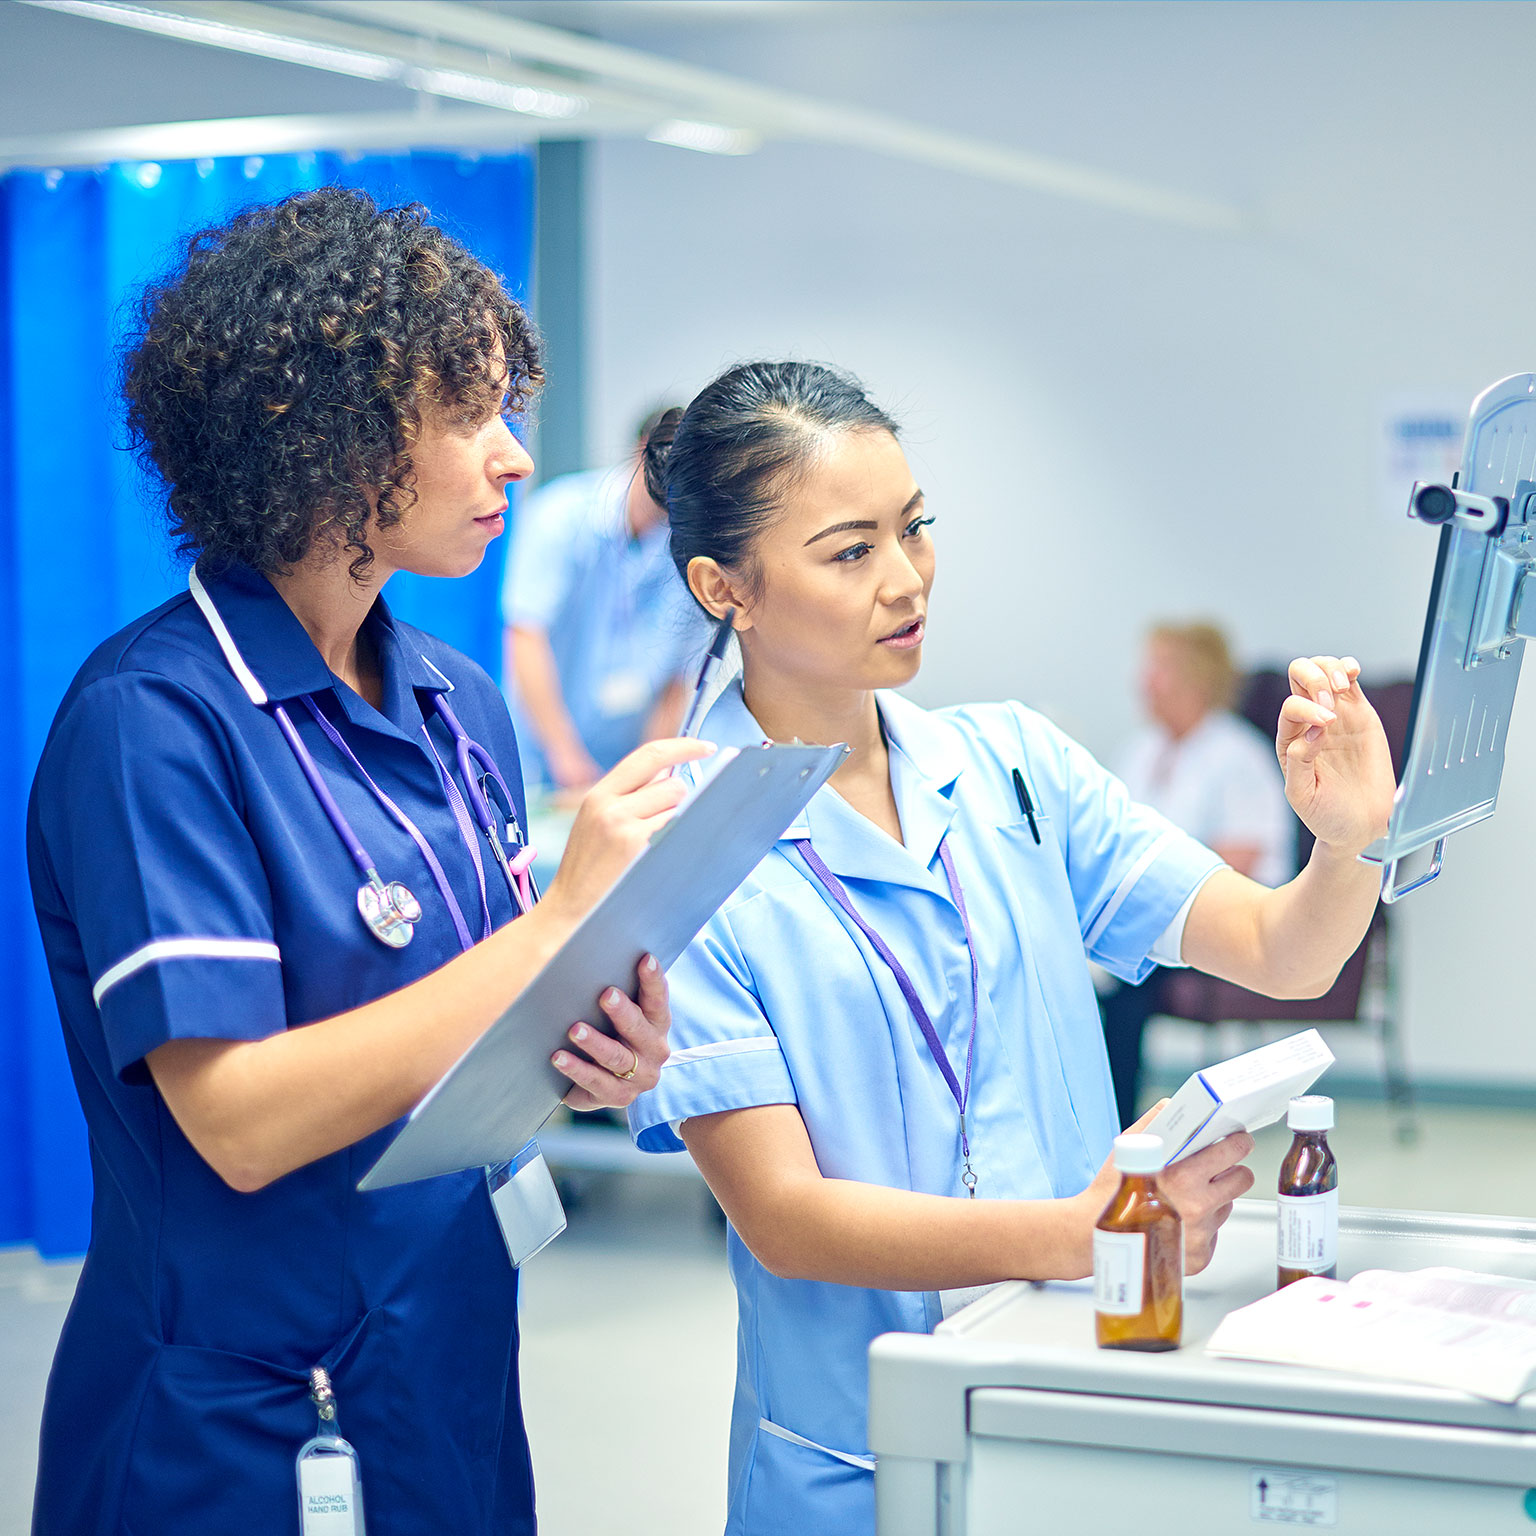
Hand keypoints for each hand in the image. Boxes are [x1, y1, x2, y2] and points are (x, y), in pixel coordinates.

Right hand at [542, 736, 714, 925]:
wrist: (568, 913)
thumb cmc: (589, 871)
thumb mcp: (596, 823)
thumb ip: (628, 796)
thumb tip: (673, 773)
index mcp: (598, 795)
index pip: (649, 756)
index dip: (683, 746)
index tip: (706, 746)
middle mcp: (610, 806)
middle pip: (673, 784)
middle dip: (677, 803)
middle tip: (660, 829)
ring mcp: (624, 828)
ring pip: (679, 808)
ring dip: (677, 824)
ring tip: (652, 849)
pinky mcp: (639, 850)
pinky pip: (678, 831)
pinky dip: (679, 842)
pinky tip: (661, 859)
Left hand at [553, 953, 670, 1109]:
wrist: (609, 1080)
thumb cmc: (612, 1032)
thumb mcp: (618, 1011)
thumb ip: (616, 989)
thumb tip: (587, 954)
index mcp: (658, 1024)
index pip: (658, 999)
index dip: (653, 980)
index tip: (645, 959)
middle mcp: (655, 1051)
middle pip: (640, 1030)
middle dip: (623, 1012)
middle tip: (606, 995)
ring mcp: (639, 1078)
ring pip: (617, 1058)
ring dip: (595, 1043)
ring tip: (575, 1029)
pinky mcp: (619, 1097)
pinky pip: (596, 1083)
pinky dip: (577, 1069)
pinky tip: (558, 1057)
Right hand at [1075, 1105, 1253, 1276]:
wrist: (1091, 1233)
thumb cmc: (1109, 1190)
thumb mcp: (1129, 1145)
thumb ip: (1155, 1121)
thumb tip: (1174, 1105)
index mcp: (1184, 1177)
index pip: (1233, 1152)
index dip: (1238, 1142)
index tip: (1238, 1138)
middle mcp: (1197, 1208)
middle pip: (1242, 1179)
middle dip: (1232, 1169)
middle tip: (1220, 1165)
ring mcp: (1201, 1235)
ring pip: (1227, 1205)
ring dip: (1215, 1197)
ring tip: (1187, 1195)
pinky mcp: (1200, 1257)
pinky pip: (1214, 1232)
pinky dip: (1202, 1225)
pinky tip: (1178, 1219)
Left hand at [1276, 654, 1395, 857]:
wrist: (1361, 825)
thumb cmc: (1328, 814)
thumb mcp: (1303, 796)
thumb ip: (1299, 763)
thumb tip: (1311, 732)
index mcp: (1290, 741)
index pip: (1290, 707)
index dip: (1306, 708)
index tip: (1327, 727)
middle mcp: (1309, 723)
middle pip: (1299, 676)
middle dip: (1313, 679)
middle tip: (1331, 702)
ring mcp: (1335, 715)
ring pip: (1323, 670)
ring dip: (1330, 670)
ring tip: (1342, 688)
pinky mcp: (1360, 714)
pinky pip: (1349, 679)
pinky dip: (1348, 667)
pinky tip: (1351, 672)